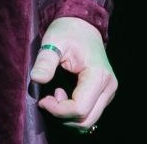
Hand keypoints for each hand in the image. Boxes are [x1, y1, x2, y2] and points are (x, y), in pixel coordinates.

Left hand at [29, 16, 117, 133]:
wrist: (83, 25)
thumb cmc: (68, 31)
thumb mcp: (53, 41)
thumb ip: (45, 61)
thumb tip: (37, 79)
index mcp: (99, 75)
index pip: (79, 109)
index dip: (58, 110)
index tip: (43, 99)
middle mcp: (108, 87)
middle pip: (86, 120)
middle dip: (63, 116)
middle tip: (48, 99)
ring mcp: (108, 92)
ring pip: (89, 121)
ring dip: (68, 116)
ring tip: (56, 95)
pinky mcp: (103, 94)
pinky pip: (89, 113)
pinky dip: (73, 113)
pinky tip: (63, 97)